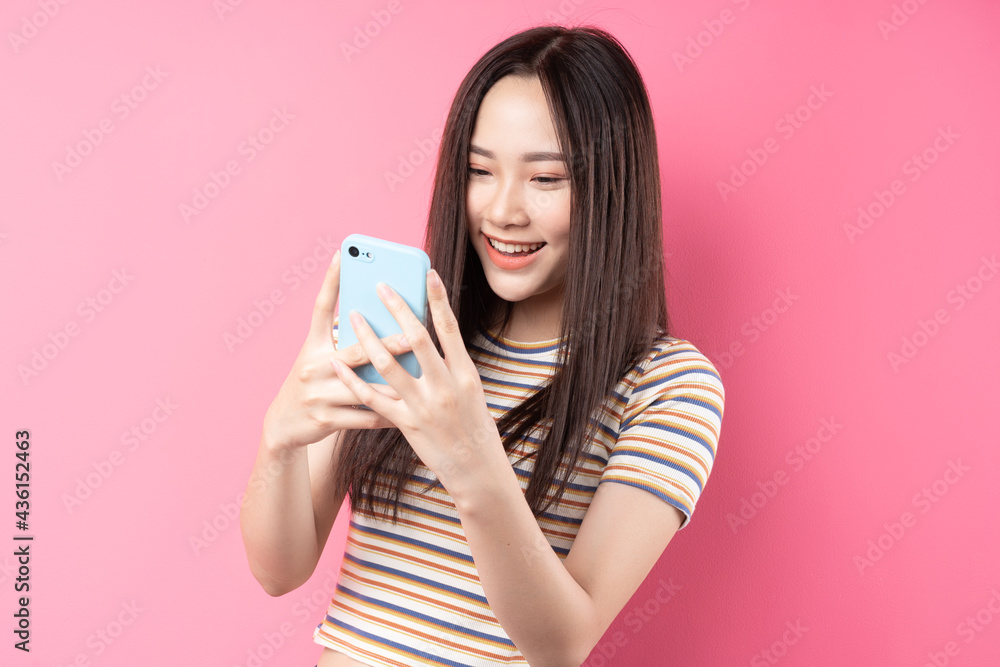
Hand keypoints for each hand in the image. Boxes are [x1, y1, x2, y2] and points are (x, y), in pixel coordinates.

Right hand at [261, 250, 414, 449]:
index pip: (321, 307)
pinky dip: (387, 415)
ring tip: (420, 378)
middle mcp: (313, 366)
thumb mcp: (317, 357)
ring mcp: (318, 394)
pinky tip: (408, 412)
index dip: (331, 280)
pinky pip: (365, 416)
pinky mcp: (325, 420)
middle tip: (412, 335)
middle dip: (386, 344)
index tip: (343, 254)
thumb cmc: (312, 383)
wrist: (284, 425)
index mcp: (311, 346)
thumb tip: (373, 317)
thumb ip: (341, 340)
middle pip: (355, 351)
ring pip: (365, 388)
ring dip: (394, 384)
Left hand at [331, 269, 503, 491]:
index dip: (438, 299)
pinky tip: (340, 363)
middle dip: (397, 308)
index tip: (428, 274)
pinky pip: (373, 397)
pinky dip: (354, 378)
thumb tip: (426, 338)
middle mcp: (445, 386)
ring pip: (388, 364)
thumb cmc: (474, 426)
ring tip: (353, 317)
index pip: (450, 328)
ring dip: (367, 337)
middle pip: (416, 338)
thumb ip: (450, 366)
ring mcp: (424, 406)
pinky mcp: (406, 424)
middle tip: (380, 285)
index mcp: (465, 374)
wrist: (476, 468)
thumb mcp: (471, 391)